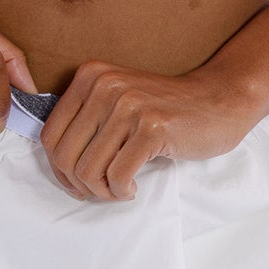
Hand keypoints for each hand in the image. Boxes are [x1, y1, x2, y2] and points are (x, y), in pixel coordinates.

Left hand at [38, 60, 254, 202]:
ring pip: (88, 170)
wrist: (219, 100)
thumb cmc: (166, 110)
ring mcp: (129, 105)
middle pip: (64, 156)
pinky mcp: (152, 128)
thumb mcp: (116, 101)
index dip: (60, 169)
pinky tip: (133, 187)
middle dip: (80, 184)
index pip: (50, 135)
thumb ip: (86, 120)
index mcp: (90, 76)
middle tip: (103, 189)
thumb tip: (56, 164)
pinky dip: (121, 191)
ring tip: (120, 189)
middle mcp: (105, 86)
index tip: (80, 180)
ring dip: (102, 192)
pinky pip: (117, 176)